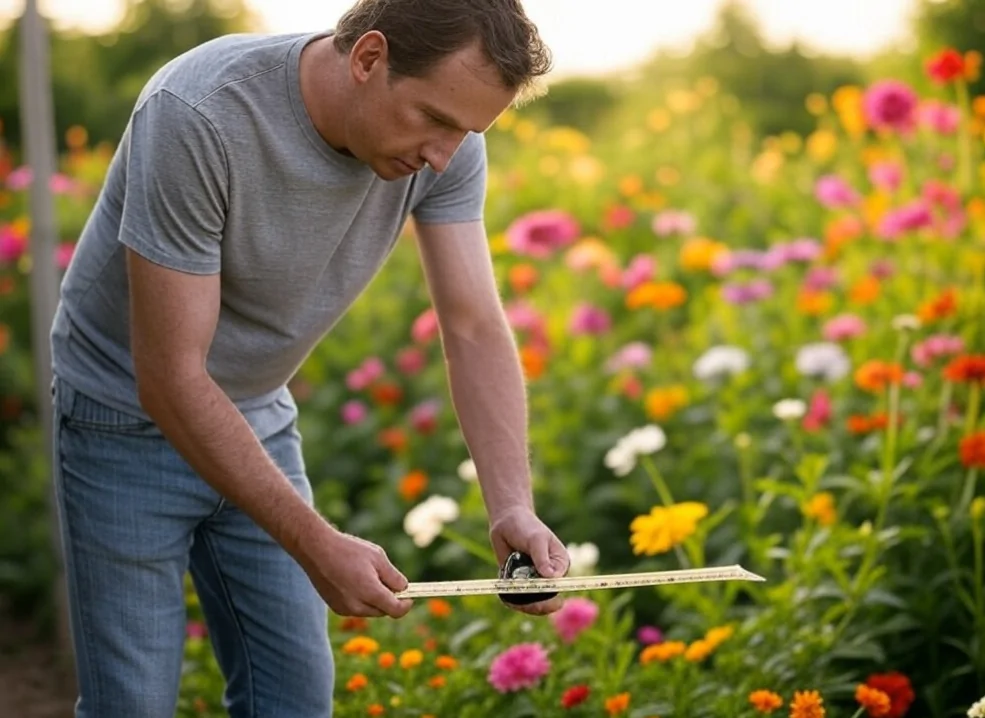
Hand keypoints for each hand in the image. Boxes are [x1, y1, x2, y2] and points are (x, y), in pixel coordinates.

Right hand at [299, 523, 413, 618]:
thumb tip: (403, 589)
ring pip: (369, 611)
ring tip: (368, 576)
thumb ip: (393, 577)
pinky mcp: (335, 608)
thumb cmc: (348, 550)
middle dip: (389, 600)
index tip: (410, 596)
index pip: (396, 610)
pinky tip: (354, 580)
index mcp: (371, 593)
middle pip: (383, 611)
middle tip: (386, 580)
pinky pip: (356, 608)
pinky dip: (361, 600)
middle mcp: (358, 606)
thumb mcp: (377, 557)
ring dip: (375, 600)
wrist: (315, 550)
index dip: (406, 605)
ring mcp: (345, 609)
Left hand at [489, 506, 569, 615]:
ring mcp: (535, 582)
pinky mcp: (521, 584)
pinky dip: (512, 601)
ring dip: (522, 604)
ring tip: (511, 591)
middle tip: (521, 594)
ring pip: (532, 604)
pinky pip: (518, 600)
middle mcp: (550, 577)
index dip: (548, 594)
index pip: (558, 586)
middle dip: (535, 604)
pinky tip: (506, 594)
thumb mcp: (536, 539)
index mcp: (560, 566)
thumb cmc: (526, 527)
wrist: (508, 523)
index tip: (534, 589)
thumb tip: (550, 577)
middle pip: (547, 601)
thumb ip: (542, 558)